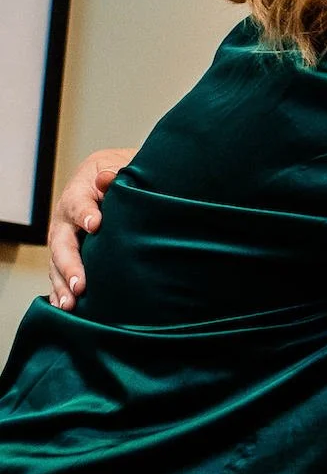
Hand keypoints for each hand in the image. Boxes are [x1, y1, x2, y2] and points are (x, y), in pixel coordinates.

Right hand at [47, 147, 134, 309]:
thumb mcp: (122, 166)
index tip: (95, 225)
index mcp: (79, 192)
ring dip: (63, 283)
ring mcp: (65, 238)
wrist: (115, 178)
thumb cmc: (123, 174)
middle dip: (70, 264)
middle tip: (81, 284)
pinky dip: (61, 290)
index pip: (78, 203)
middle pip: (62, 241)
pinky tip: (64, 307)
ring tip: (70, 304)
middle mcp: (66, 218)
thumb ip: (116, 173)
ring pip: (57, 262)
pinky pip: (60, 273)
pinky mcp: (69, 254)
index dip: (85, 213)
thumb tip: (107, 179)